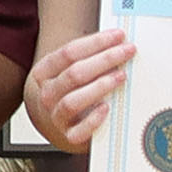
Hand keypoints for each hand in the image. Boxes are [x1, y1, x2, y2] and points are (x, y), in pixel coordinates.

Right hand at [24, 29, 130, 152]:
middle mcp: (47, 94)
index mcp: (43, 72)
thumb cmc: (67, 91)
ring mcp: (55, 116)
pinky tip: (107, 108)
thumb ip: (86, 57)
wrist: (52, 124)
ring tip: (121, 76)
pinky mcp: (68, 136)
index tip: (119, 35)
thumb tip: (117, 42)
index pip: (69, 52)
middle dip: (105, 59)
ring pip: (73, 101)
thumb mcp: (65, 70)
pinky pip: (79, 131)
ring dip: (100, 87)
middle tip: (127, 51)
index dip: (96, 42)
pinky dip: (93, 120)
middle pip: (74, 73)